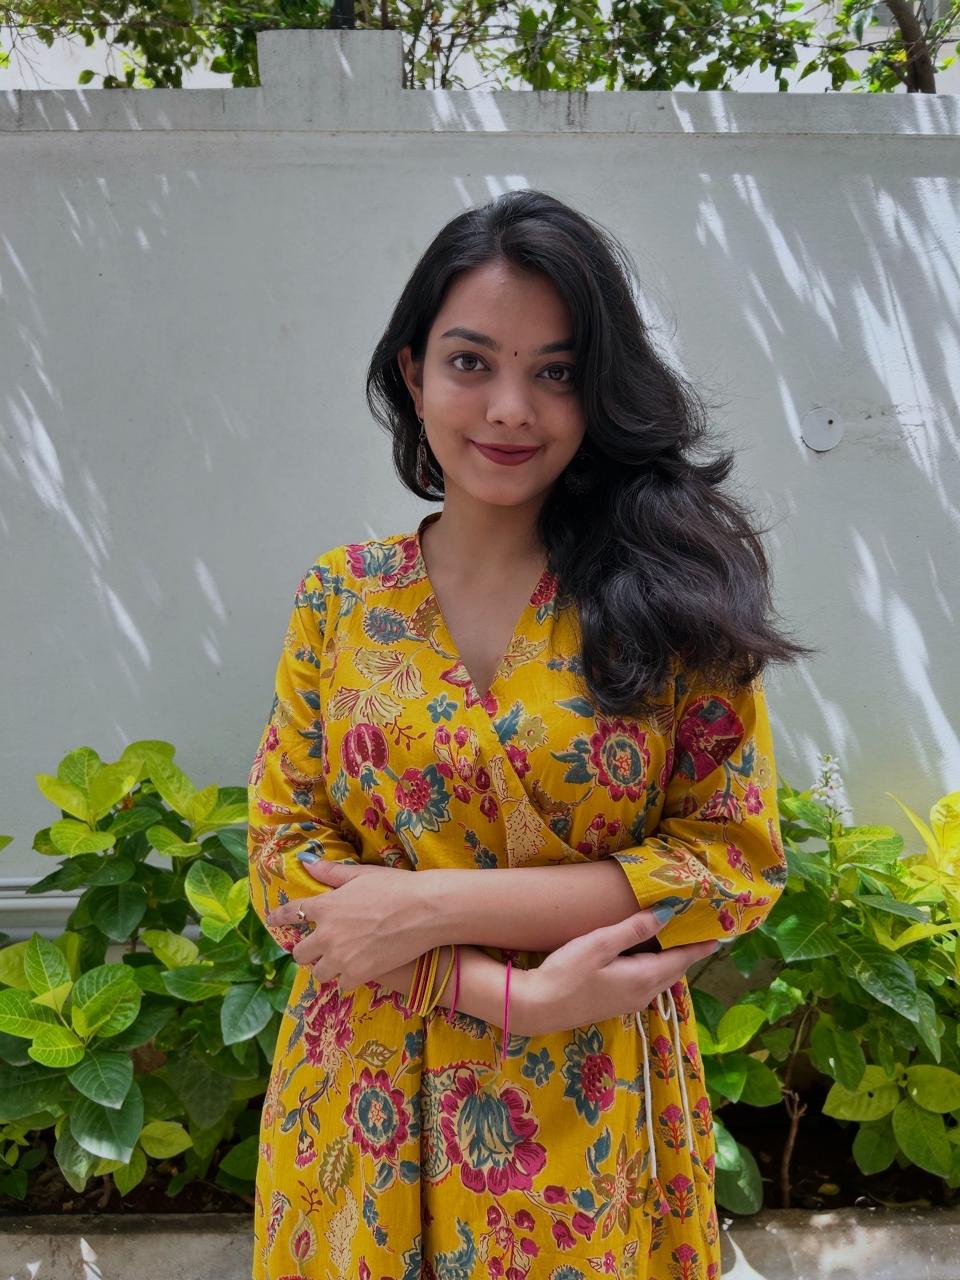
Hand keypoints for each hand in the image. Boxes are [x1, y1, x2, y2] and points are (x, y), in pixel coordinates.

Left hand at [265, 859, 434, 988]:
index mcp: (325, 907)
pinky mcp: (359, 974)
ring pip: (318, 973)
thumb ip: (332, 873)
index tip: (272, 920)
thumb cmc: (395, 887)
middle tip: (318, 948)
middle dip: (308, 950)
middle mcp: (326, 934)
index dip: (279, 917)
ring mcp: (341, 957)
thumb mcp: (361, 874)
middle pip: (300, 953)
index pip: (291, 913)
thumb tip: (308, 862)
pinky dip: (346, 980)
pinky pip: (341, 985)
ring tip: (338, 962)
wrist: (424, 911)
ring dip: (326, 968)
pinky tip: (356, 973)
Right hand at [525, 909, 718, 1034]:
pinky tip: (649, 958)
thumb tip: (668, 912)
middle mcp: (643, 994)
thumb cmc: (568, 972)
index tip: (720, 934)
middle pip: (674, 970)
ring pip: (661, 978)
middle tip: (702, 933)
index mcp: (644, 978)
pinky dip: (657, 968)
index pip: (681, 959)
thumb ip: (634, 929)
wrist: (538, 1007)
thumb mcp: (600, 944)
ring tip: (680, 941)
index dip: (700, 946)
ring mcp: (629, 1002)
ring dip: (672, 961)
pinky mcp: (616, 1004)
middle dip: (689, 953)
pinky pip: (648, 983)